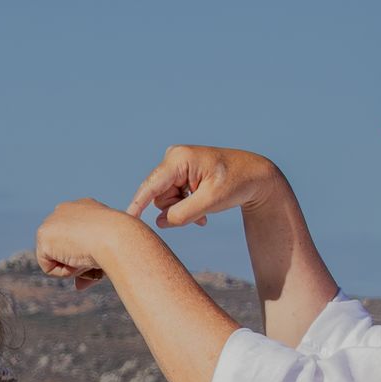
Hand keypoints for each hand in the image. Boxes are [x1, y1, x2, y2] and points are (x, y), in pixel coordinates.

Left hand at [34, 198, 136, 288]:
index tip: (99, 258)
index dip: (84, 254)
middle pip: (62, 247)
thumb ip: (90, 267)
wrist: (116, 238)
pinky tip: (77, 259)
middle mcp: (67, 209)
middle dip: (75, 262)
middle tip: (94, 261)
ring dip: (72, 266)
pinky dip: (64, 271)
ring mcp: (52, 220)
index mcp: (85, 208)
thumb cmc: (121, 246)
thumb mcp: (107, 255)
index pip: (75, 236)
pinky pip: (48, 267)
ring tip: (88, 257)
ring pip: (56, 258)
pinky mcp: (43, 234)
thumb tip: (78, 286)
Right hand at [124, 144, 284, 230]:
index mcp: (179, 159)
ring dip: (182, 211)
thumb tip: (159, 223)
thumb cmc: (237, 183)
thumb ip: (183, 214)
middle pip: (158, 196)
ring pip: (165, 199)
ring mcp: (176, 164)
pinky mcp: (180, 172)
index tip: (124, 219)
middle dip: (175, 210)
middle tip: (199, 216)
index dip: (137, 204)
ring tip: (203, 214)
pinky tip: (202, 211)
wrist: (256, 175)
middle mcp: (173, 158)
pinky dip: (185, 206)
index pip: (151, 185)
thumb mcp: (211, 202)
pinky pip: (172, 196)